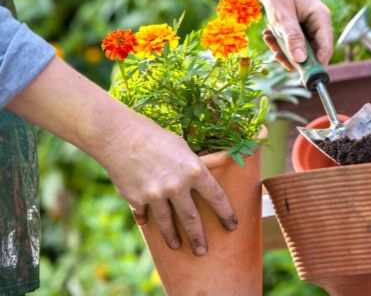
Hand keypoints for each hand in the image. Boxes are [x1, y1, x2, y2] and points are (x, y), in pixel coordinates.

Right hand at [8, 58, 235, 256]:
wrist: (121, 137)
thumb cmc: (156, 138)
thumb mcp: (183, 148)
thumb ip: (192, 168)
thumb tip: (200, 182)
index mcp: (195, 171)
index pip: (216, 197)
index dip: (226, 214)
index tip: (232, 226)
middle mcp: (178, 186)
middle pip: (192, 219)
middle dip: (199, 238)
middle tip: (203, 251)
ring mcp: (156, 195)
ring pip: (167, 224)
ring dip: (173, 237)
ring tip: (177, 246)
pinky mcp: (137, 200)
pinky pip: (144, 215)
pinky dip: (146, 219)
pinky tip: (147, 225)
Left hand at [252, 0, 331, 69]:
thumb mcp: (282, 16)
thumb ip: (293, 38)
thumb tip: (302, 60)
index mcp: (321, 17)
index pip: (326, 48)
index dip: (316, 64)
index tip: (303, 77)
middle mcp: (318, 23)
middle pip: (312, 52)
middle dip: (293, 56)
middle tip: (276, 55)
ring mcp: (308, 26)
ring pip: (300, 50)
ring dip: (283, 49)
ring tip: (269, 37)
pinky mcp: (298, 28)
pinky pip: (291, 44)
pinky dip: (279, 43)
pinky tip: (269, 34)